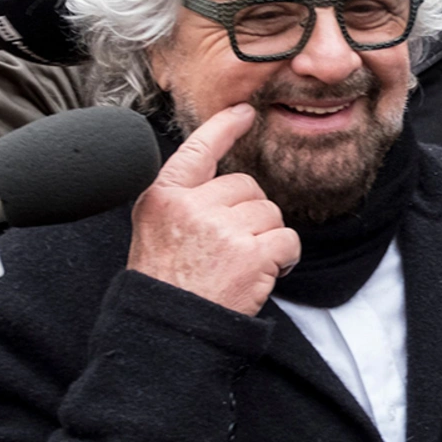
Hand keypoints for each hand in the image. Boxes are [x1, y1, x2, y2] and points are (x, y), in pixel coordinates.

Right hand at [127, 105, 299, 315]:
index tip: (244, 113)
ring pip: (269, 212)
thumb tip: (224, 183)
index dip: (224, 129)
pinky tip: (264, 273)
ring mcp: (222, 229)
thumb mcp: (155, 231)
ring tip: (241, 265)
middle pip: (246, 187)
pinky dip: (284, 258)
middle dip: (249, 215)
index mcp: (165, 197)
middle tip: (231, 249)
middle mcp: (192, 207)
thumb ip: (184, 201)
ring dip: (266, 238)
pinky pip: (287, 240)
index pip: (198, 150)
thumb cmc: (165, 285)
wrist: (170, 328)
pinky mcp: (251, 254)